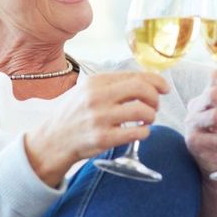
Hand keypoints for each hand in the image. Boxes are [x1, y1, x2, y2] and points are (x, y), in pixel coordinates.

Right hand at [25, 71, 168, 185]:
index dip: (156, 81)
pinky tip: (140, 132)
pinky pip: (137, 133)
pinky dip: (145, 132)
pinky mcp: (102, 138)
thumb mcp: (87, 91)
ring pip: (142, 111)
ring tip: (147, 120)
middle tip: (154, 107)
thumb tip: (146, 81)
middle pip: (142, 90)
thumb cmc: (74, 114)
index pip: (135, 76)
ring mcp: (100, 118)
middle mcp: (97, 97)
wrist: (52, 140)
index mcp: (96, 82)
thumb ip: (112, 85)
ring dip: (151, 116)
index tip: (164, 88)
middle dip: (155, 98)